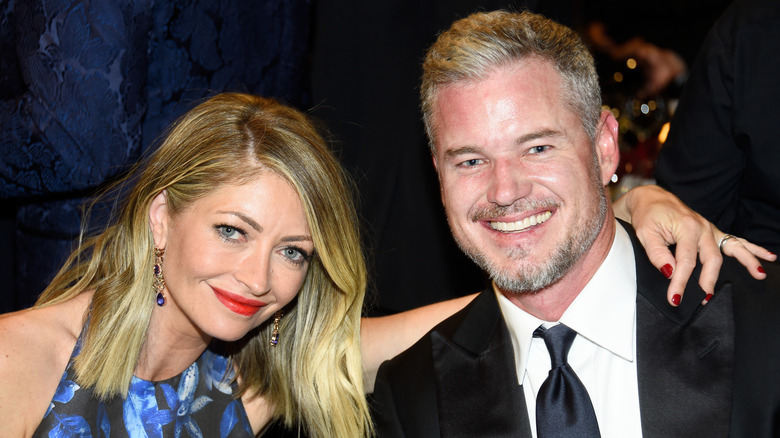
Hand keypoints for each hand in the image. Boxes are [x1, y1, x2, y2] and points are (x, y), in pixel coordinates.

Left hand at [613, 185, 775, 305]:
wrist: (651, 198)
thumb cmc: (647, 214)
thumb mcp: (645, 233)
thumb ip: (657, 253)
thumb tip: (670, 272)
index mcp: (686, 227)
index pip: (686, 261)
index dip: (680, 282)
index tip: (675, 297)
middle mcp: (702, 227)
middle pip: (712, 258)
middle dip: (709, 280)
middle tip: (704, 299)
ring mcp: (710, 229)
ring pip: (732, 248)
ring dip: (747, 261)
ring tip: (759, 274)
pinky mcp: (712, 232)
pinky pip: (735, 241)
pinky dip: (752, 249)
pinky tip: (767, 257)